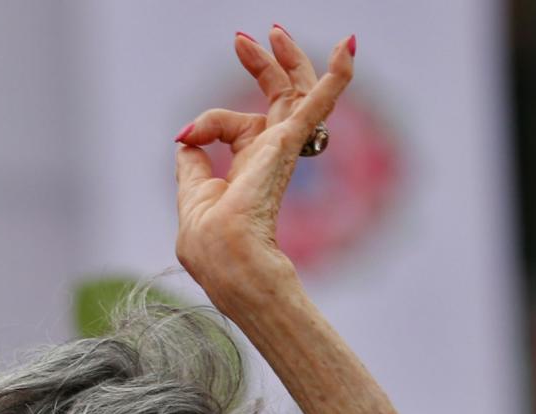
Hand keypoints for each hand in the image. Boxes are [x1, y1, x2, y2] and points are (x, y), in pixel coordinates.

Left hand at [174, 26, 354, 309]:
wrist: (229, 257)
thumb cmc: (212, 243)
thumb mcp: (192, 194)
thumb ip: (192, 163)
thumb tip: (185, 139)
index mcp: (249, 168)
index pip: (232, 127)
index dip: (207, 123)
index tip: (187, 134)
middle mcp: (270, 156)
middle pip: (277, 99)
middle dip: (262, 65)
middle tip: (243, 40)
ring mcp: (282, 149)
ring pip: (296, 93)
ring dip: (290, 60)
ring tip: (276, 32)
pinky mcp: (288, 144)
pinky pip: (317, 105)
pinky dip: (336, 76)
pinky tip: (350, 45)